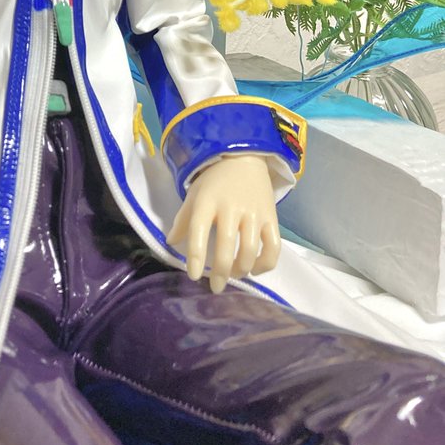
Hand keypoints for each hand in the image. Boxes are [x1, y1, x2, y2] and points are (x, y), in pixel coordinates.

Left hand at [166, 154, 280, 293]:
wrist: (244, 158)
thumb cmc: (214, 180)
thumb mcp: (194, 195)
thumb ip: (183, 220)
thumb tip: (170, 243)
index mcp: (207, 201)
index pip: (198, 231)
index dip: (195, 256)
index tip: (194, 276)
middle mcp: (230, 207)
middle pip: (226, 246)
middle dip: (220, 272)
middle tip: (216, 286)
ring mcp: (253, 213)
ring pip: (249, 250)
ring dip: (241, 269)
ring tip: (233, 274)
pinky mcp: (271, 217)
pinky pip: (273, 247)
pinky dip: (265, 264)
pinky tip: (255, 269)